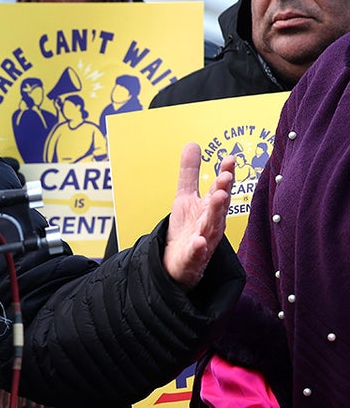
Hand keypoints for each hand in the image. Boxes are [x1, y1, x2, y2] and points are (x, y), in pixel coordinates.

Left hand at [164, 142, 234, 289]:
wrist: (178, 263)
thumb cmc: (186, 229)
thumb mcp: (185, 197)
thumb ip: (190, 173)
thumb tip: (193, 144)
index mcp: (209, 208)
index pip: (219, 189)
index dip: (225, 174)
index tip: (230, 159)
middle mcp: (210, 224)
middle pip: (218, 207)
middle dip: (223, 192)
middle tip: (226, 177)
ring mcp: (203, 241)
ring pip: (212, 227)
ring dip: (215, 213)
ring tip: (219, 198)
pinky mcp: (193, 259)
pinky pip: (197, 254)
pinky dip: (199, 248)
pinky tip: (199, 242)